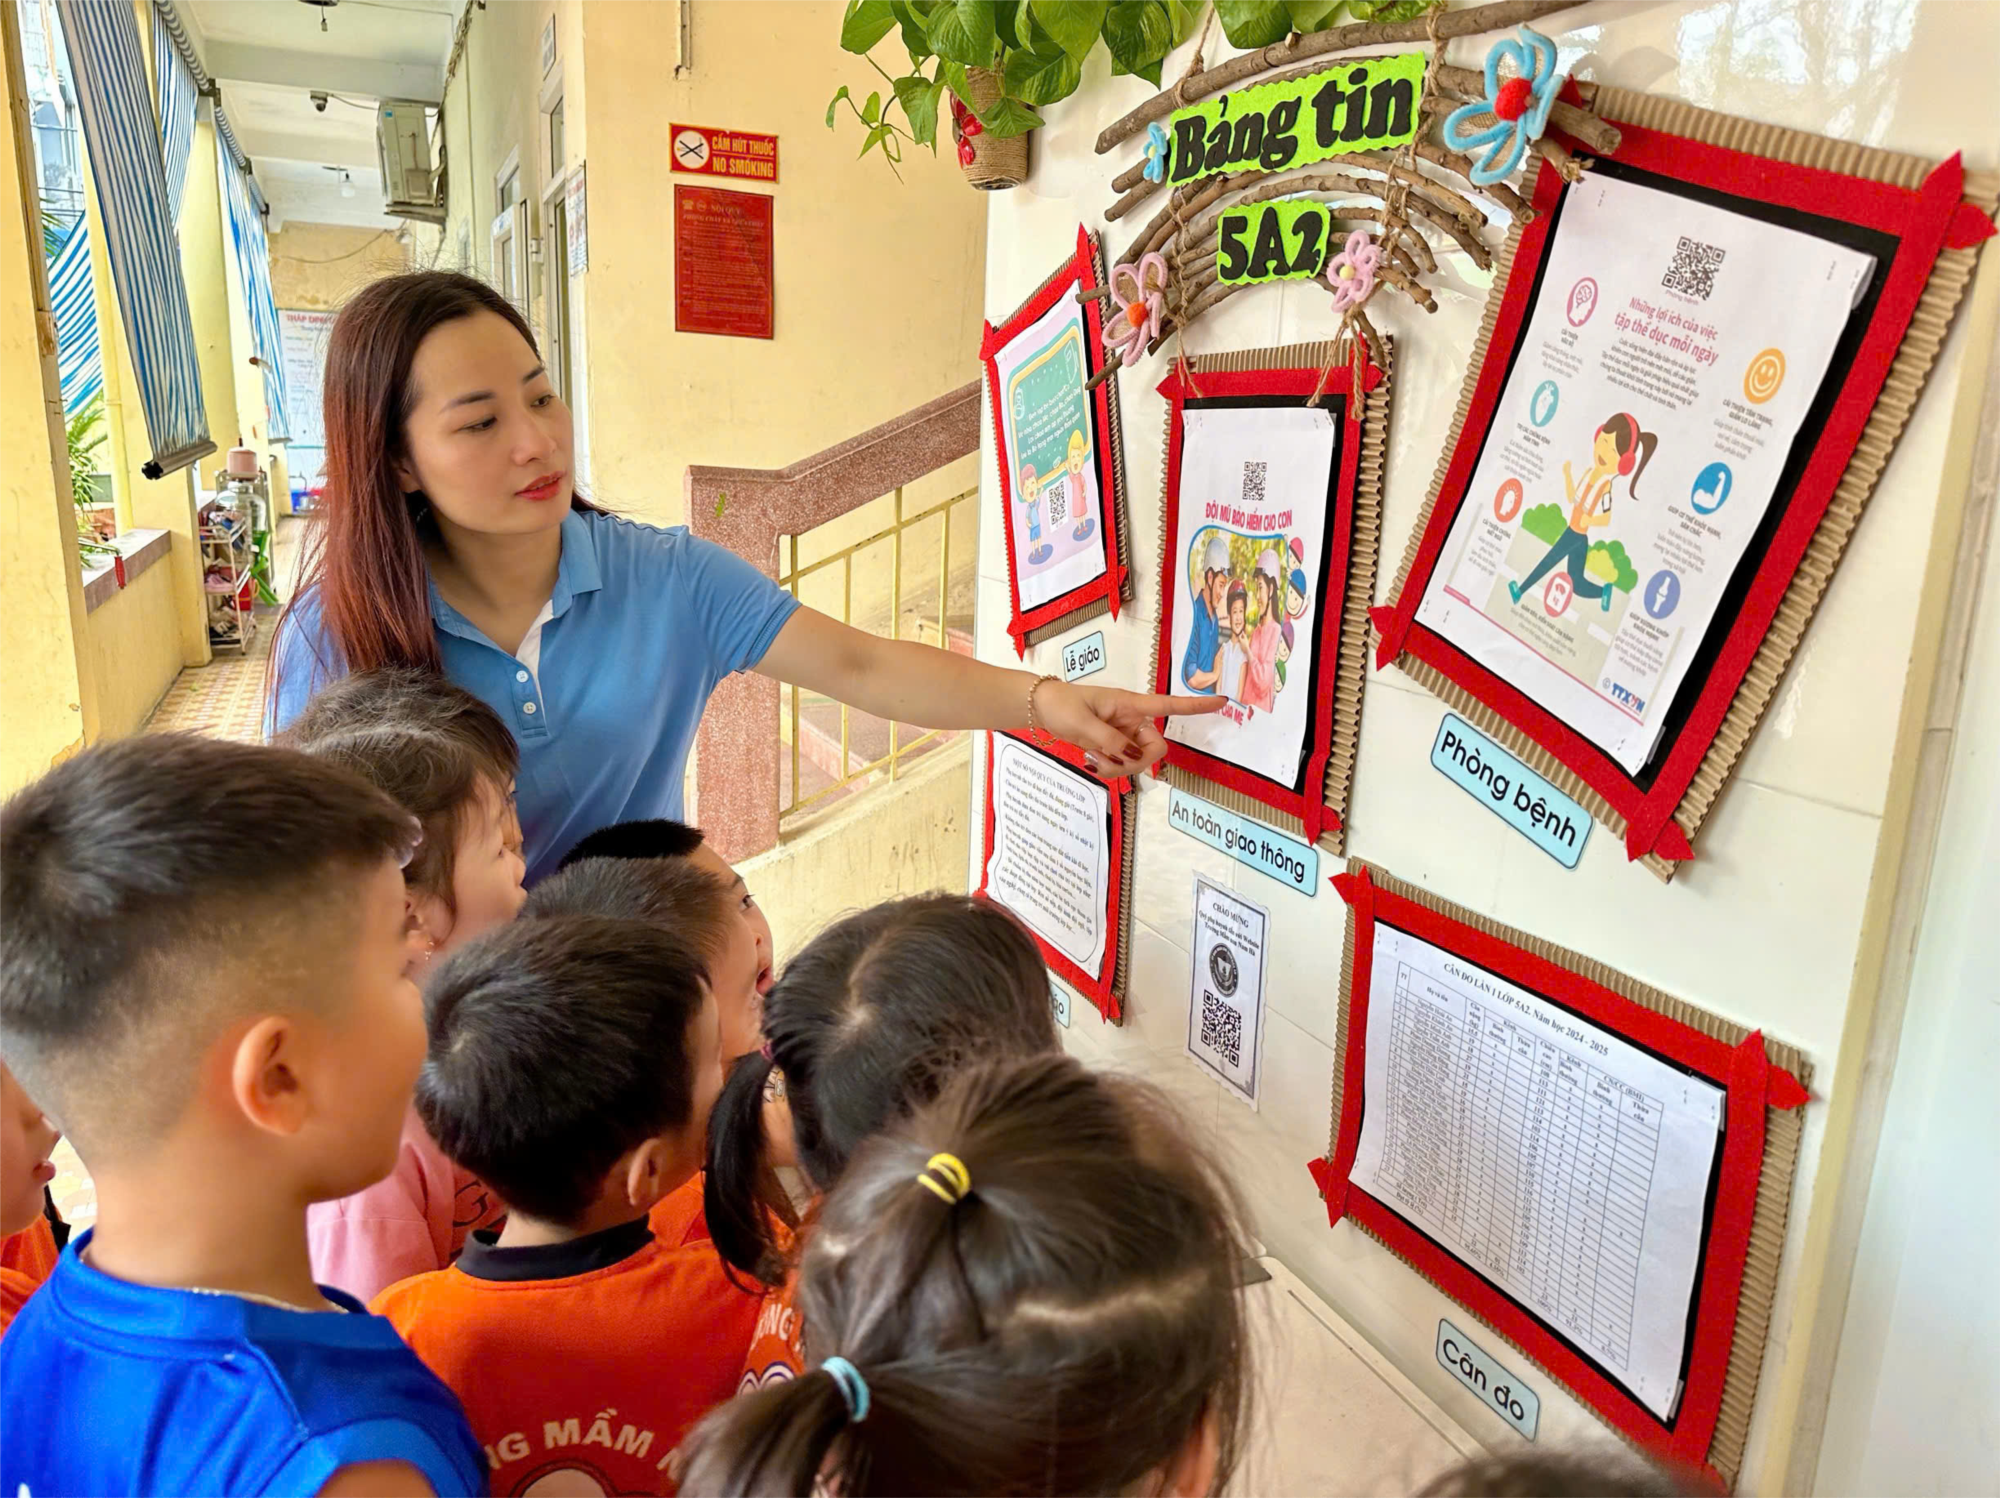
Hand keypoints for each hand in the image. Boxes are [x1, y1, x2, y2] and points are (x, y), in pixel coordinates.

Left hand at [1034, 680, 1225, 780]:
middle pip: (1155, 747)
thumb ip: (1110, 741)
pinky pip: (1124, 764)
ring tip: (1092, 759)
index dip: (1195, 706)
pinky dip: (1111, 768)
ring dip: (1118, 768)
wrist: (1043, 709)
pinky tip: (1092, 760)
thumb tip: (1133, 756)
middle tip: (1107, 760)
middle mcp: (1133, 720)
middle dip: (1135, 762)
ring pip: (1139, 761)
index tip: (1222, 702)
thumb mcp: (1084, 723)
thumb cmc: (1062, 706)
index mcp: (1130, 704)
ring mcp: (1124, 734)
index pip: (1168, 705)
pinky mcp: (1115, 746)